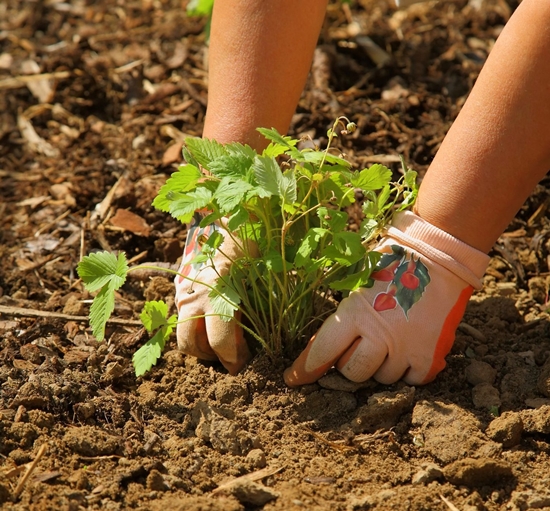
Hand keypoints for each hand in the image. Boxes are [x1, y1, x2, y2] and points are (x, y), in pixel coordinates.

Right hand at [174, 214, 251, 374]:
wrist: (237, 214)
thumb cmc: (256, 246)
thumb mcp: (262, 280)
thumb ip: (254, 313)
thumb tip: (258, 344)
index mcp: (219, 294)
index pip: (219, 342)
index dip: (232, 360)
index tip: (243, 365)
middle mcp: (194, 294)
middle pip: (190, 345)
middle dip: (209, 357)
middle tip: (229, 357)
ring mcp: (183, 288)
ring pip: (181, 331)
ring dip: (199, 343)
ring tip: (221, 341)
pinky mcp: (180, 283)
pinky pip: (181, 314)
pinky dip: (194, 324)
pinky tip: (212, 319)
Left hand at [284, 211, 489, 385]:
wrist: (440, 257)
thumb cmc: (394, 264)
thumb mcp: (359, 284)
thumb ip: (343, 316)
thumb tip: (323, 347)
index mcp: (356, 313)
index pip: (323, 351)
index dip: (305, 368)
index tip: (294, 379)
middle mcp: (379, 335)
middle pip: (352, 373)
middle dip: (350, 363)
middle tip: (360, 345)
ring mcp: (406, 348)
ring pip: (382, 378)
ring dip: (380, 365)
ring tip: (390, 339)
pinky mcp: (430, 356)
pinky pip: (410, 380)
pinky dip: (407, 369)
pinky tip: (408, 348)